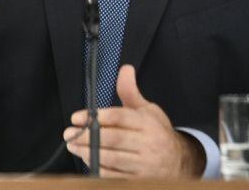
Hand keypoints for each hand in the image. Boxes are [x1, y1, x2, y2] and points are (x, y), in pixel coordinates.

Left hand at [64, 64, 204, 176]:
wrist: (179, 162)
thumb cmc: (158, 133)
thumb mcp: (147, 110)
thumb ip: (130, 92)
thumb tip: (125, 69)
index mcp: (148, 123)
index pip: (120, 117)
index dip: (96, 117)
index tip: (77, 117)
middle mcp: (148, 143)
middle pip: (113, 138)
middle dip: (87, 136)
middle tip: (69, 133)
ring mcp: (144, 164)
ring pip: (112, 158)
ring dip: (88, 152)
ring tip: (73, 146)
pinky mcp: (138, 180)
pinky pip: (114, 176)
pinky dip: (98, 169)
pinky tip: (87, 160)